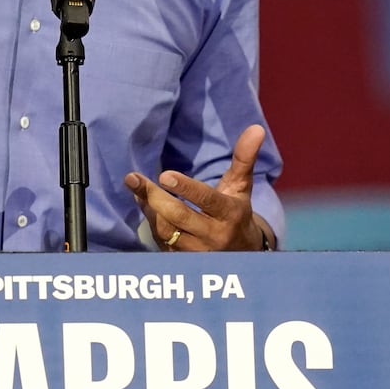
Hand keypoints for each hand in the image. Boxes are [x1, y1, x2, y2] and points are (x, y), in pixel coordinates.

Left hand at [124, 125, 267, 251]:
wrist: (239, 254)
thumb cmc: (236, 212)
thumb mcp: (241, 186)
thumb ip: (244, 158)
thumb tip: (256, 128)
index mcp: (229, 214)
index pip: (207, 200)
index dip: (186, 188)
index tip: (164, 175)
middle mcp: (213, 235)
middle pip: (178, 216)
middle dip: (154, 197)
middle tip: (133, 178)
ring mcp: (196, 251)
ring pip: (165, 229)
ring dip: (148, 207)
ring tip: (136, 185)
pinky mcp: (181, 260)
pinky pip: (159, 240)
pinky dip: (149, 219)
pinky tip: (142, 200)